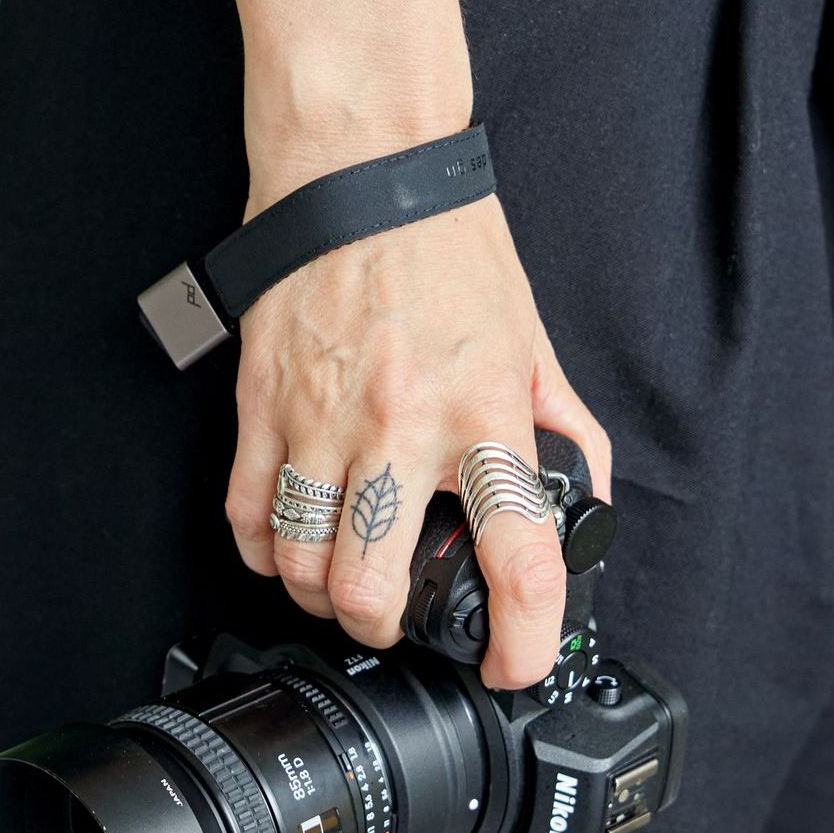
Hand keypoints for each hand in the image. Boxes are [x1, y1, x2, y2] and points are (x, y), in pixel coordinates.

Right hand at [225, 186, 610, 691]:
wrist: (360, 169)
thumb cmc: (444, 240)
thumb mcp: (529, 335)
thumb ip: (560, 422)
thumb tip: (585, 491)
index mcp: (483, 408)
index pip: (516, 552)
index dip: (523, 637)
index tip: (513, 663)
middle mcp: (401, 423)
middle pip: (372, 586)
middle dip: (384, 629)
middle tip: (397, 620)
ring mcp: (321, 415)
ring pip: (300, 562)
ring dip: (319, 595)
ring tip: (338, 584)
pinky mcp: (262, 399)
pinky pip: (248, 509)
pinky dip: (261, 548)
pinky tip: (282, 543)